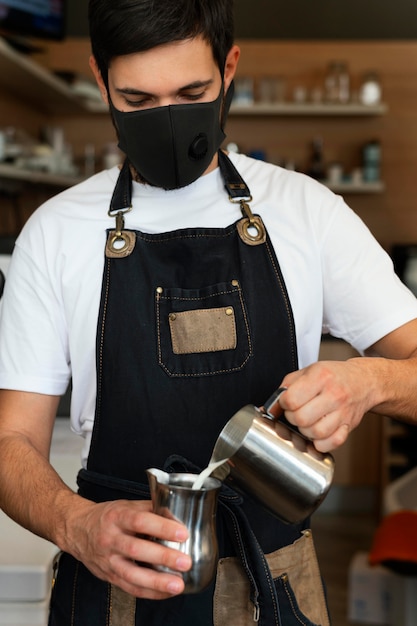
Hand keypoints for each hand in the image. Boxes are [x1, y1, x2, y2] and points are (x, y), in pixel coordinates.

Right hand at [61, 497, 190, 598]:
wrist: (77, 529)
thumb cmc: (106, 517)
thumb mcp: (126, 505)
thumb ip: (151, 509)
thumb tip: (177, 515)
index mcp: (117, 517)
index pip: (140, 521)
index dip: (161, 527)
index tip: (182, 533)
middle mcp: (111, 539)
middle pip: (136, 549)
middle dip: (163, 557)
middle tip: (184, 561)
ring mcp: (108, 560)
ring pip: (131, 574)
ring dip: (157, 581)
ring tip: (178, 584)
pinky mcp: (109, 576)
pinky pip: (129, 587)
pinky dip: (149, 592)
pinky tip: (165, 592)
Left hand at [278, 359, 374, 451]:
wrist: (363, 381)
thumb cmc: (333, 376)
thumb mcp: (308, 371)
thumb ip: (286, 386)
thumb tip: (270, 407)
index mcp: (321, 377)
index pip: (291, 399)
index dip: (283, 404)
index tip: (287, 402)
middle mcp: (334, 394)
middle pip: (301, 418)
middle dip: (292, 418)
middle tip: (296, 412)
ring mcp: (343, 412)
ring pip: (315, 433)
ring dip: (305, 431)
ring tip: (307, 421)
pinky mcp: (349, 426)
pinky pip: (332, 443)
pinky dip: (321, 442)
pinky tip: (318, 433)